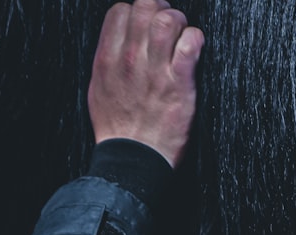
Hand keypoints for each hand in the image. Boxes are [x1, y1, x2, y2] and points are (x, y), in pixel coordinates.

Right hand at [88, 0, 203, 167]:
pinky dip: (196, 40)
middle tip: (169, 26)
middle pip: (145, 6)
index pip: (120, 11)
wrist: (133, 158)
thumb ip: (107, 61)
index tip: (146, 26)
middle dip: (160, 9)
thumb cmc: (118, 128)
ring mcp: (155, 71)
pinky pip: (190, 46)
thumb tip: (114, 44)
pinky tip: (195, 47)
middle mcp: (130, 59)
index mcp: (107, 58)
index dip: (136, 13)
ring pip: (168, 19)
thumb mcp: (99, 88)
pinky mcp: (179, 85)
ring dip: (180, 22)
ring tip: (183, 36)